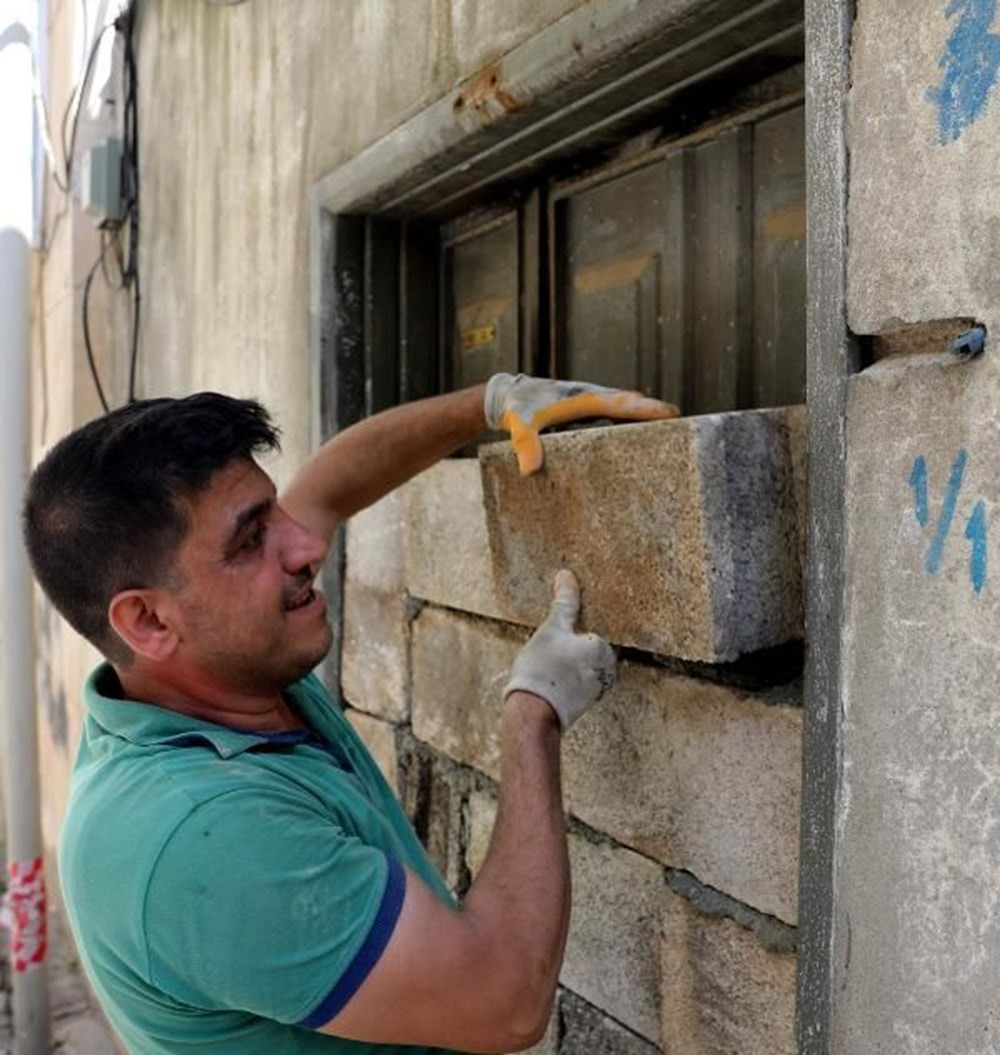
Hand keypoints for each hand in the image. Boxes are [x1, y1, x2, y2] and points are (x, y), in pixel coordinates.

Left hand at [484, 372, 678, 474]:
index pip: (623, 404)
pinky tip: (642, 439)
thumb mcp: (520, 425)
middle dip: (657, 413)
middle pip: (633, 404)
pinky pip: (617, 415)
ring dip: (647, 417)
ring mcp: (594, 402)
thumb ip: (525, 445)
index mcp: (585, 399)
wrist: (511, 394)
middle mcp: (594, 397)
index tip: (672, 414)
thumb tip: (528, 470)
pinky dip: (632, 422)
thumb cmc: (519, 407)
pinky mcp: (590, 410)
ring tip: (673, 435)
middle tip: (685, 426)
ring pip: (627, 408)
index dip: (648, 409)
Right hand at [504, 570, 616, 730]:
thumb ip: (564, 601)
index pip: (599, 625)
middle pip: (593, 645)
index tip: (567, 626)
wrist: (532, 714)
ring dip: (573, 658)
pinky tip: (553, 673)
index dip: (581, 623)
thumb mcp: (551, 629)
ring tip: (552, 657)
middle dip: (577, 642)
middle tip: (555, 642)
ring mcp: (598, 687)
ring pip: (586, 663)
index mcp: (605, 647)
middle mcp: (609, 669)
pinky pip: (580, 679)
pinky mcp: (585, 701)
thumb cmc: (542, 670)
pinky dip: (569, 673)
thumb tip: (567, 575)